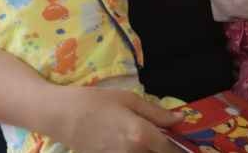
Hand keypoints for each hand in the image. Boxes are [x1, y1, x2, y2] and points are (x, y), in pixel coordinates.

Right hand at [57, 86, 182, 152]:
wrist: (62, 116)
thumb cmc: (96, 101)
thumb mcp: (128, 99)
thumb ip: (156, 112)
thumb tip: (179, 119)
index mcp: (140, 135)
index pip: (168, 149)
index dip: (178, 148)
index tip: (185, 146)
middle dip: (162, 150)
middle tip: (163, 141)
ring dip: (148, 150)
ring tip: (145, 140)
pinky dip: (133, 152)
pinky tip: (129, 144)